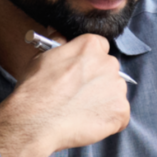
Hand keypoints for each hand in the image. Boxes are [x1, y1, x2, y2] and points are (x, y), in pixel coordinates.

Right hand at [0, 34, 130, 156]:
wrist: (37, 121)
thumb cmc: (36, 90)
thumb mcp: (43, 56)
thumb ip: (59, 43)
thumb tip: (58, 33)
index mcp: (91, 45)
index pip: (100, 47)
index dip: (89, 61)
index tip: (80, 73)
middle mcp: (109, 63)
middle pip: (109, 70)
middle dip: (97, 81)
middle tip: (78, 95)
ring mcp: (117, 88)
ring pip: (115, 93)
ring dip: (103, 101)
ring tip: (81, 111)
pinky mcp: (121, 111)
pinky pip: (120, 115)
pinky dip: (108, 121)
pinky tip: (89, 123)